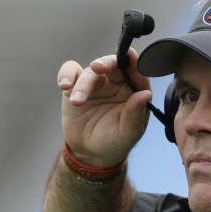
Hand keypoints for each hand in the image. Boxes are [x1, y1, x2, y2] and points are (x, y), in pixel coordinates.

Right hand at [57, 47, 152, 166]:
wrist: (91, 153)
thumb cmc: (115, 143)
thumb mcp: (128, 133)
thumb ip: (135, 114)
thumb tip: (145, 94)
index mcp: (134, 91)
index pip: (137, 71)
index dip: (134, 62)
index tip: (129, 57)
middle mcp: (116, 83)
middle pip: (113, 64)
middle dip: (105, 63)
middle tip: (97, 68)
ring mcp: (96, 83)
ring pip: (90, 72)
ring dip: (82, 84)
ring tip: (77, 102)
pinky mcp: (76, 86)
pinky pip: (70, 72)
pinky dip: (66, 74)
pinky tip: (65, 85)